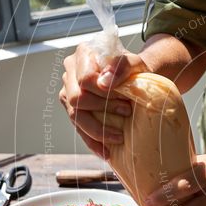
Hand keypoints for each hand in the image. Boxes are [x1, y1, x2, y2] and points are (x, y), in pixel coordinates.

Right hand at [59, 43, 148, 159]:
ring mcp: (69, 89)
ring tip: (119, 138)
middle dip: (102, 110)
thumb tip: (104, 83)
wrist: (135, 75)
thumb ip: (122, 66)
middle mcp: (70, 70)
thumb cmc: (135, 67)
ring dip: (98, 130)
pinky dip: (92, 141)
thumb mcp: (136, 62)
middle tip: (127, 113)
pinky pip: (78, 128)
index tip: (125, 99)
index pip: (85, 78)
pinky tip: (106, 152)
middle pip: (76, 98)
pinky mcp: (72, 107)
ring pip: (75, 116)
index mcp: (83, 53)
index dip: (104, 93)